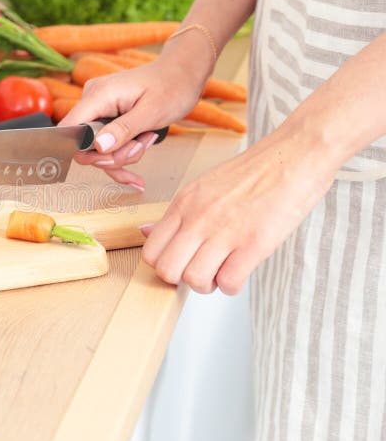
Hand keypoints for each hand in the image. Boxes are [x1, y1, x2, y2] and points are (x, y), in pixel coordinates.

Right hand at [58, 52, 207, 188]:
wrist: (183, 72)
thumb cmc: (173, 85)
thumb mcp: (152, 112)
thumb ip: (123, 129)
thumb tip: (98, 146)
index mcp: (99, 95)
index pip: (70, 130)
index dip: (85, 151)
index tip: (111, 157)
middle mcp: (93, 100)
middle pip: (85, 146)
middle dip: (113, 156)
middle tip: (139, 146)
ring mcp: (99, 108)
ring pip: (98, 149)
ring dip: (123, 155)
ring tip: (146, 140)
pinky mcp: (107, 116)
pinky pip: (105, 144)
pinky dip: (121, 155)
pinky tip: (135, 174)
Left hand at [141, 128, 335, 294]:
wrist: (296, 154)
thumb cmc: (253, 171)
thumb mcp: (202, 186)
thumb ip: (176, 213)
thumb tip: (144, 231)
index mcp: (184, 203)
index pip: (150, 251)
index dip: (164, 264)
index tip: (181, 262)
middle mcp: (199, 217)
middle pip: (167, 270)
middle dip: (182, 279)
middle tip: (201, 270)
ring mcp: (225, 231)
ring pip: (194, 280)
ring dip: (209, 284)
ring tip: (222, 270)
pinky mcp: (254, 244)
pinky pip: (228, 283)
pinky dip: (232, 285)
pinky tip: (240, 270)